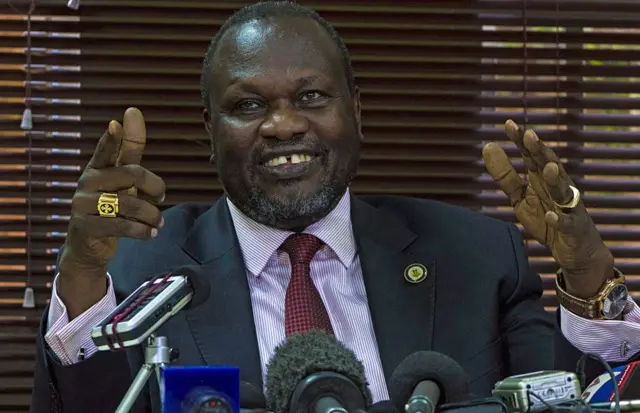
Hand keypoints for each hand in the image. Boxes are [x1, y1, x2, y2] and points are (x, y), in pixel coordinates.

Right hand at [58, 107, 165, 316]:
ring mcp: (83, 204)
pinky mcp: (85, 226)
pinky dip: (144, 231)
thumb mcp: (123, 183)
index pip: (107, 149)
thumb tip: (132, 114)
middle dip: (155, 187)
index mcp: (98, 168)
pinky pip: (123, 226)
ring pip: (130, 204)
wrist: (88, 246)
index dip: (114, 137)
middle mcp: (87, 182)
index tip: (117, 122)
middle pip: (132, 175)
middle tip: (161, 199)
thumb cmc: (111, 208)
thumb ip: (131, 154)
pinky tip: (151, 233)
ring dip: (152, 215)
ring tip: (158, 222)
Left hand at [482, 120, 613, 298]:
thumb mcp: (520, 196)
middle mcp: (557, 186)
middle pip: (550, 165)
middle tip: (529, 135)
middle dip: (540, 151)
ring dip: (556, 179)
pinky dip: (560, 218)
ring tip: (548, 168)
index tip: (508, 124)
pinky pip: (567, 222)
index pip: (531, 155)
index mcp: (541, 178)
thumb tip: (488, 146)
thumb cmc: (546, 216)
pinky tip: (551, 215)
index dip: (521, 140)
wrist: (573, 250)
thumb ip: (505, 174)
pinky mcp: (574, 227)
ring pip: (564, 190)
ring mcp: (568, 206)